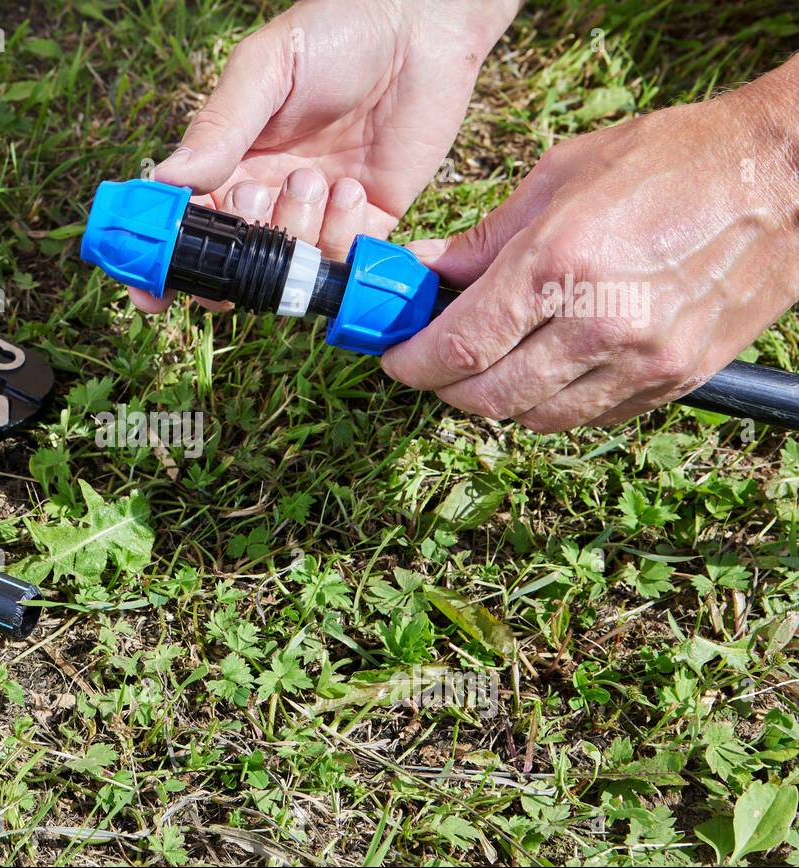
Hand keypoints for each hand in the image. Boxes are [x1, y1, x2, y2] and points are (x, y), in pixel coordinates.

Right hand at [129, 0, 517, 311]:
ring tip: (315, 178)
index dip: (167, 264)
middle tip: (255, 198)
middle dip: (239, 251)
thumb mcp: (266, 70)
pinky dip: (342, 235)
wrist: (421, 25)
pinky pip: (344, 259)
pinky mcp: (369, 217)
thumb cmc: (336, 32)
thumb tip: (167, 180)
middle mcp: (269, 193)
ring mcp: (318, 211)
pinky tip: (352, 187)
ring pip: (289, 266)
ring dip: (295, 232)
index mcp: (230, 160)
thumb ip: (220, 127)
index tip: (153, 291)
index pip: (189, 225)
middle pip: (235, 262)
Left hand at [382, 64, 798, 431]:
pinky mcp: (675, 380)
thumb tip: (425, 272)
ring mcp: (642, 360)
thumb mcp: (561, 176)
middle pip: (489, 396)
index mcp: (559, 264)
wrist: (784, 177)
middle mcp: (599, 323)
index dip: (412, 363)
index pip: (459, 347)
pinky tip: (542, 374)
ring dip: (496, 403)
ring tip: (483, 370)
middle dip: (443, 389)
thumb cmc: (673, 161)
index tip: (394, 360)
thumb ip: (484, 239)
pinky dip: (552, 407)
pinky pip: (590, 419)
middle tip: (428, 368)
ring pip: (536, 420)